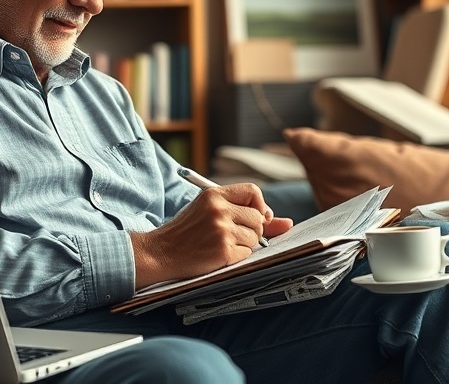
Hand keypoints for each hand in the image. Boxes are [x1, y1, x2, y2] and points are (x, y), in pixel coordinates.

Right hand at [130, 182, 283, 288]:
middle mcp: (219, 209)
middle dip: (252, 230)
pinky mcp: (222, 251)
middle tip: (231, 234)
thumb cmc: (187, 231)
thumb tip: (288, 223)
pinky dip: (236, 257)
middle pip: (258, 219)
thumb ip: (247, 212)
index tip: (256, 216)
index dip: (260, 206)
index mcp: (214, 194)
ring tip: (220, 244)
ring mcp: (221, 230)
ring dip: (244, 245)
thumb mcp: (210, 211)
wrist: (160, 252)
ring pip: (255, 238)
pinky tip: (218, 255)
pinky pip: (247, 254)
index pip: (253, 191)